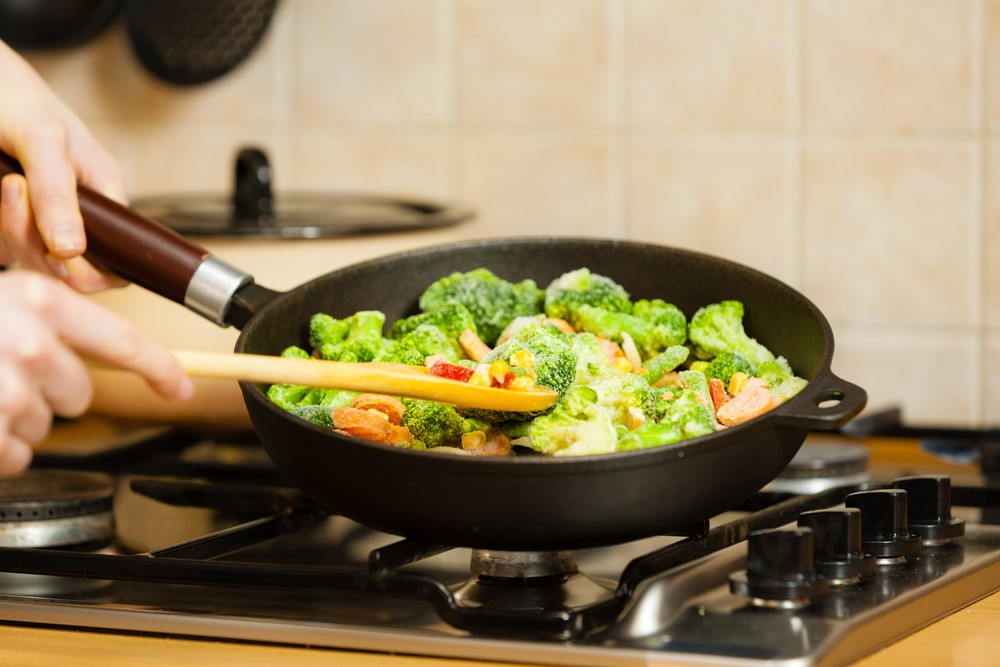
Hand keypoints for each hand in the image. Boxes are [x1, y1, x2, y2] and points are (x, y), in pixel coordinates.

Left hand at [0, 39, 125, 290]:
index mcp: (106, 196)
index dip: (88, 271)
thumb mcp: (42, 139)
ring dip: (10, 231)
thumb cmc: (12, 94)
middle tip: (10, 189)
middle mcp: (80, 214)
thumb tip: (72, 251)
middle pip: (68, 269)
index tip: (54, 249)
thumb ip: (57, 194)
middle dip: (34, 242)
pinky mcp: (13, 218)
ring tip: (3, 182)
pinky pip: (7, 246)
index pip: (116, 264)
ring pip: (32, 259)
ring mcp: (44, 219)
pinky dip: (1, 227)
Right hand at [0, 271, 193, 476]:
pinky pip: (15, 458)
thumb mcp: (4, 301)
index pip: (125, 342)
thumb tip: (111, 350)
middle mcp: (30, 342)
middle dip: (53, 395)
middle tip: (6, 377)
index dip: (161, 369)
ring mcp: (8, 388)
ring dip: (17, 421)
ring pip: (45, 426)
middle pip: (82, 394)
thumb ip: (52, 321)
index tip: (182, 387)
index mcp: (40, 301)